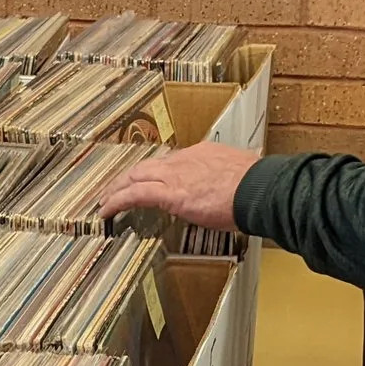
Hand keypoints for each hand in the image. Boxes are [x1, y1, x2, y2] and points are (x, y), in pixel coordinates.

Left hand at [97, 141, 262, 233]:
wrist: (260, 188)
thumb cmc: (257, 187)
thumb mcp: (241, 175)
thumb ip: (230, 180)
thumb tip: (234, 190)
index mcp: (202, 154)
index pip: (170, 162)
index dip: (154, 173)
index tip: (148, 181)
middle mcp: (184, 160)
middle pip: (146, 166)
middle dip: (127, 178)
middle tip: (114, 189)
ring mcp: (176, 174)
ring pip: (134, 176)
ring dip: (116, 189)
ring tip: (104, 202)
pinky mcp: (170, 193)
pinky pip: (134, 194)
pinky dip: (116, 201)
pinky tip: (106, 211)